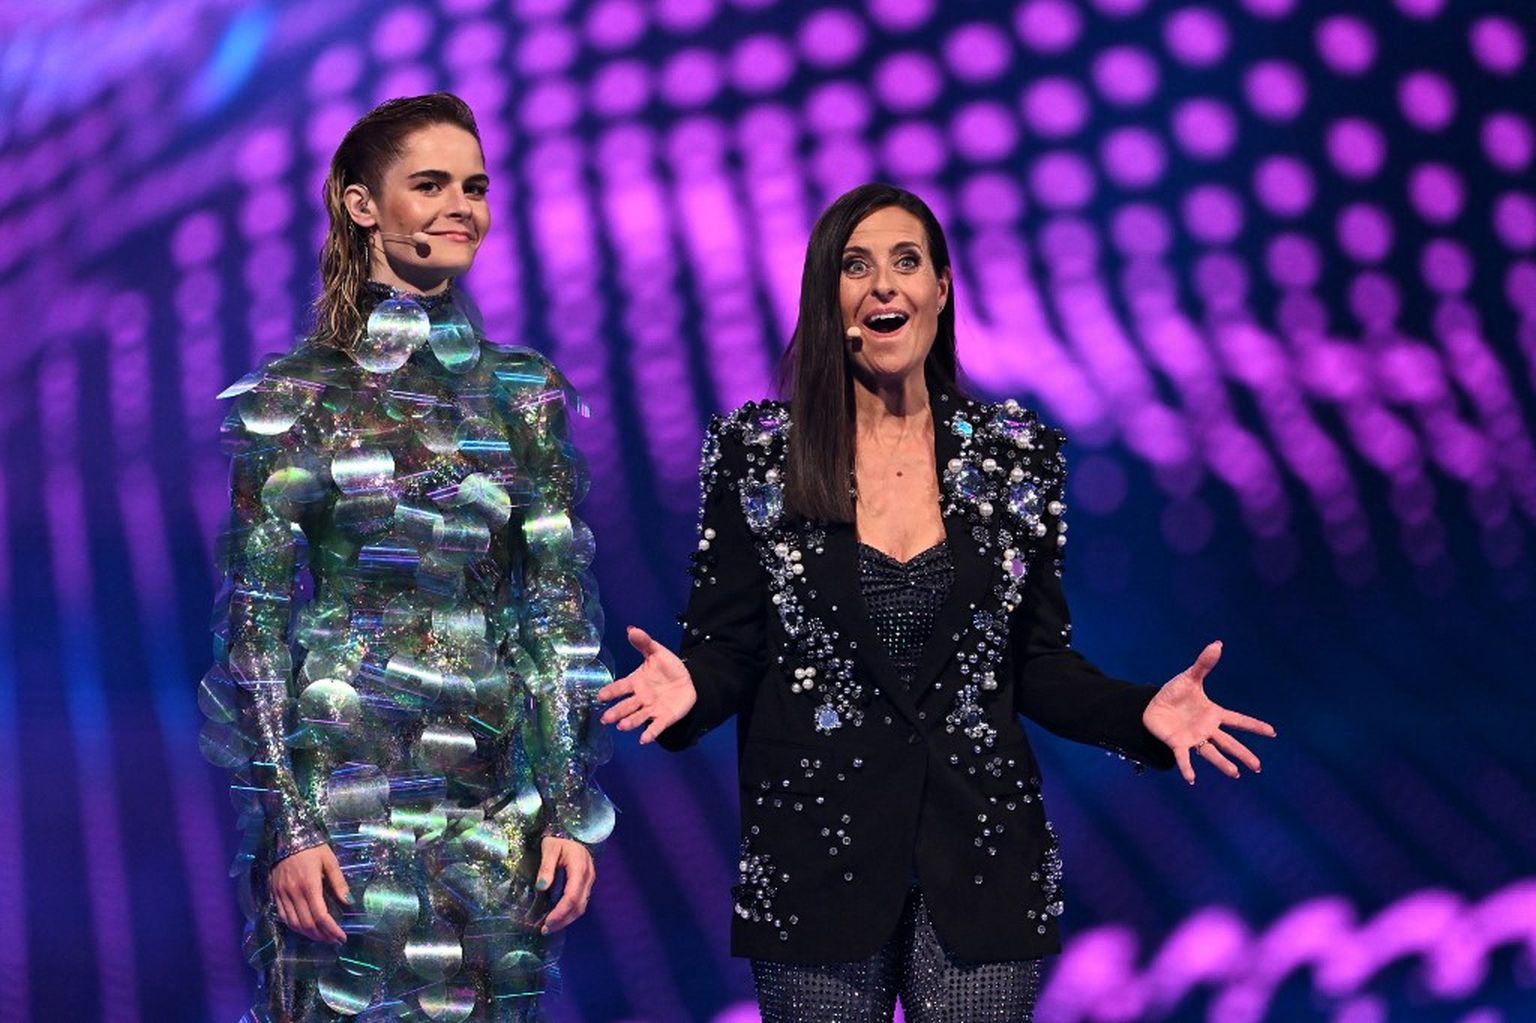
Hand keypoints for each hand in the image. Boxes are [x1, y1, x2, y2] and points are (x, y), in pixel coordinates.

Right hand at [271, 843, 349, 942]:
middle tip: (334, 940)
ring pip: (294, 923)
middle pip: (307, 923)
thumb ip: (338, 882)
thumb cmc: (312, 847)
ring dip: (309, 934)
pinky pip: (283, 916)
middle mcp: (294, 892)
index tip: (342, 937)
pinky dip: (294, 926)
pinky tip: (305, 928)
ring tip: (322, 937)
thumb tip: (348, 902)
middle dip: (322, 935)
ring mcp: (282, 894)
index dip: (332, 930)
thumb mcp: (329, 860)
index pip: (321, 915)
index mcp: (309, 884)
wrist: (287, 836)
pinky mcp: (274, 893)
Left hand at [537, 836, 594, 933]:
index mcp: (579, 867)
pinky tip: (558, 916)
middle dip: (563, 920)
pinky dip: (569, 913)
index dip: (560, 912)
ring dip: (566, 919)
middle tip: (545, 930)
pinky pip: (581, 902)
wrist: (571, 834)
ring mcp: (589, 881)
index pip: (572, 896)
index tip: (547, 922)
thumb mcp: (549, 848)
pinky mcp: (586, 884)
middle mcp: (588, 876)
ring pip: (581, 906)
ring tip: (550, 927)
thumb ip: (546, 867)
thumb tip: (542, 887)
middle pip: (579, 905)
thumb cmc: (558, 841)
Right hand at [597, 626, 696, 743]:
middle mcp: (640, 698)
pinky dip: (650, 732)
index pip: (621, 687)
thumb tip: (631, 628)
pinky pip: (656, 726)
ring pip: (638, 717)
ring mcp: (651, 709)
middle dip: (616, 712)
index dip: (611, 692)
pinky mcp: (664, 718)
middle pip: (626, 706)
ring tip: (622, 726)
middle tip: (605, 718)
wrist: (689, 681)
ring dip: (630, 722)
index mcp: (636, 682)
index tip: (600, 696)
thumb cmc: (667, 668)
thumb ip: (644, 643)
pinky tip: (644, 739)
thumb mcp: (657, 652)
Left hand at [1142, 641, 1276, 784]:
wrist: (1151, 705)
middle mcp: (1206, 729)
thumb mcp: (1189, 678)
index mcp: (1213, 714)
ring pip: (1211, 753)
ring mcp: (1193, 738)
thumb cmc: (1174, 693)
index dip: (1254, 726)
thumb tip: (1218, 644)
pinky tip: (1192, 779)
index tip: (1272, 732)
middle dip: (1244, 754)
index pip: (1238, 720)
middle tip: (1258, 767)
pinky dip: (1187, 768)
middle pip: (1229, 743)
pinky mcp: (1177, 744)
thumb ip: (1204, 664)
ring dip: (1223, 764)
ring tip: (1235, 774)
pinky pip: (1184, 757)